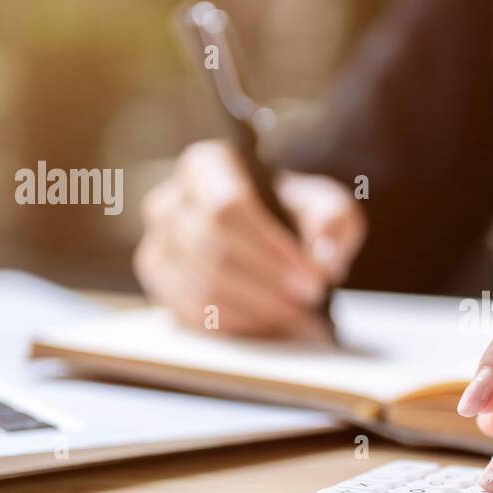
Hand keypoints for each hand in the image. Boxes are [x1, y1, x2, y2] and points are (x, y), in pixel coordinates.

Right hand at [133, 140, 365, 337]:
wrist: (269, 232)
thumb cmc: (296, 215)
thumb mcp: (328, 206)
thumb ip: (334, 221)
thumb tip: (324, 258)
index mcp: (206, 166)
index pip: (227, 208)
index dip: (271, 250)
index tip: (315, 277)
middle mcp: (170, 201)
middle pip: (215, 251)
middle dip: (269, 284)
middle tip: (310, 301)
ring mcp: (157, 243)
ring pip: (203, 287)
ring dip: (258, 310)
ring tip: (300, 318)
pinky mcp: (160, 284)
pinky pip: (192, 312)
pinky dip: (238, 325)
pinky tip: (272, 326)